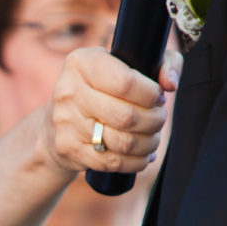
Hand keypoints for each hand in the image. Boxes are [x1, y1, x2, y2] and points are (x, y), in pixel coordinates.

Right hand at [41, 47, 182, 175]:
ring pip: (122, 142)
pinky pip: (112, 162)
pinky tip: (142, 155)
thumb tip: (170, 84)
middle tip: (158, 119)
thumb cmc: (102, 89)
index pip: (126, 82)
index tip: (158, 97)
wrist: (56, 123)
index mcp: (82, 63)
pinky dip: (136, 162)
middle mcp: (68, 91)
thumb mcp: (128, 63)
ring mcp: (65, 123)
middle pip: (126, 116)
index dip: (151, 94)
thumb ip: (162, 63)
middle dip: (154, 121)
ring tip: (153, 137)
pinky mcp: (68, 149)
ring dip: (148, 143)